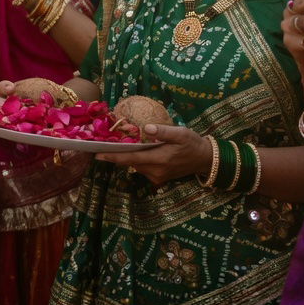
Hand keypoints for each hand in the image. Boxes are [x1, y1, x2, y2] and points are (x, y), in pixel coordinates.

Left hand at [95, 123, 213, 185]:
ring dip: (125, 157)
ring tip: (113, 145)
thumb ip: (164, 131)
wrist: (206, 159)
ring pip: (135, 165)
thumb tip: (147, 127)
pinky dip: (135, 160)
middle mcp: (155, 171)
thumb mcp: (181, 133)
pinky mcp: (159, 177)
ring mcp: (157, 176)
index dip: (113, 157)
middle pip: (130, 162)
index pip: (131, 158)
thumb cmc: (193, 144)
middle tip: (100, 145)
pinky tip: (132, 150)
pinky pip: (142, 168)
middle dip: (115, 155)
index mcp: (159, 159)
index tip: (97, 155)